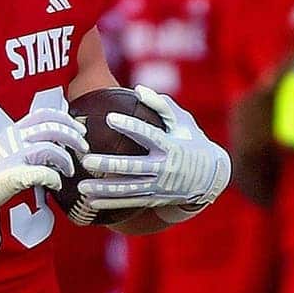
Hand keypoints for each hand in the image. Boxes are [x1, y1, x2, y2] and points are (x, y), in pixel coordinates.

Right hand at [0, 108, 87, 218]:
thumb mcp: (5, 147)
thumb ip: (24, 141)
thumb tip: (51, 143)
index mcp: (14, 130)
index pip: (44, 114)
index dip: (65, 118)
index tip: (78, 128)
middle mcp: (16, 139)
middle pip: (53, 129)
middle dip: (73, 136)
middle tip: (84, 147)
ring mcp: (16, 156)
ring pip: (52, 149)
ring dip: (66, 160)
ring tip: (70, 171)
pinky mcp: (17, 175)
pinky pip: (45, 173)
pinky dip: (55, 178)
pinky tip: (57, 184)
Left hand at [78, 85, 229, 219]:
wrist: (211, 177)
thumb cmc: (191, 141)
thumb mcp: (182, 121)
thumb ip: (161, 105)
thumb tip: (138, 89)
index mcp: (171, 146)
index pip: (148, 135)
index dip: (130, 126)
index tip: (109, 118)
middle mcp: (164, 168)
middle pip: (133, 166)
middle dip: (109, 165)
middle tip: (86, 160)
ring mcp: (159, 186)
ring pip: (128, 189)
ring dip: (103, 189)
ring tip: (81, 187)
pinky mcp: (154, 198)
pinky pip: (130, 202)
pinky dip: (110, 203)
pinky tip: (91, 202)